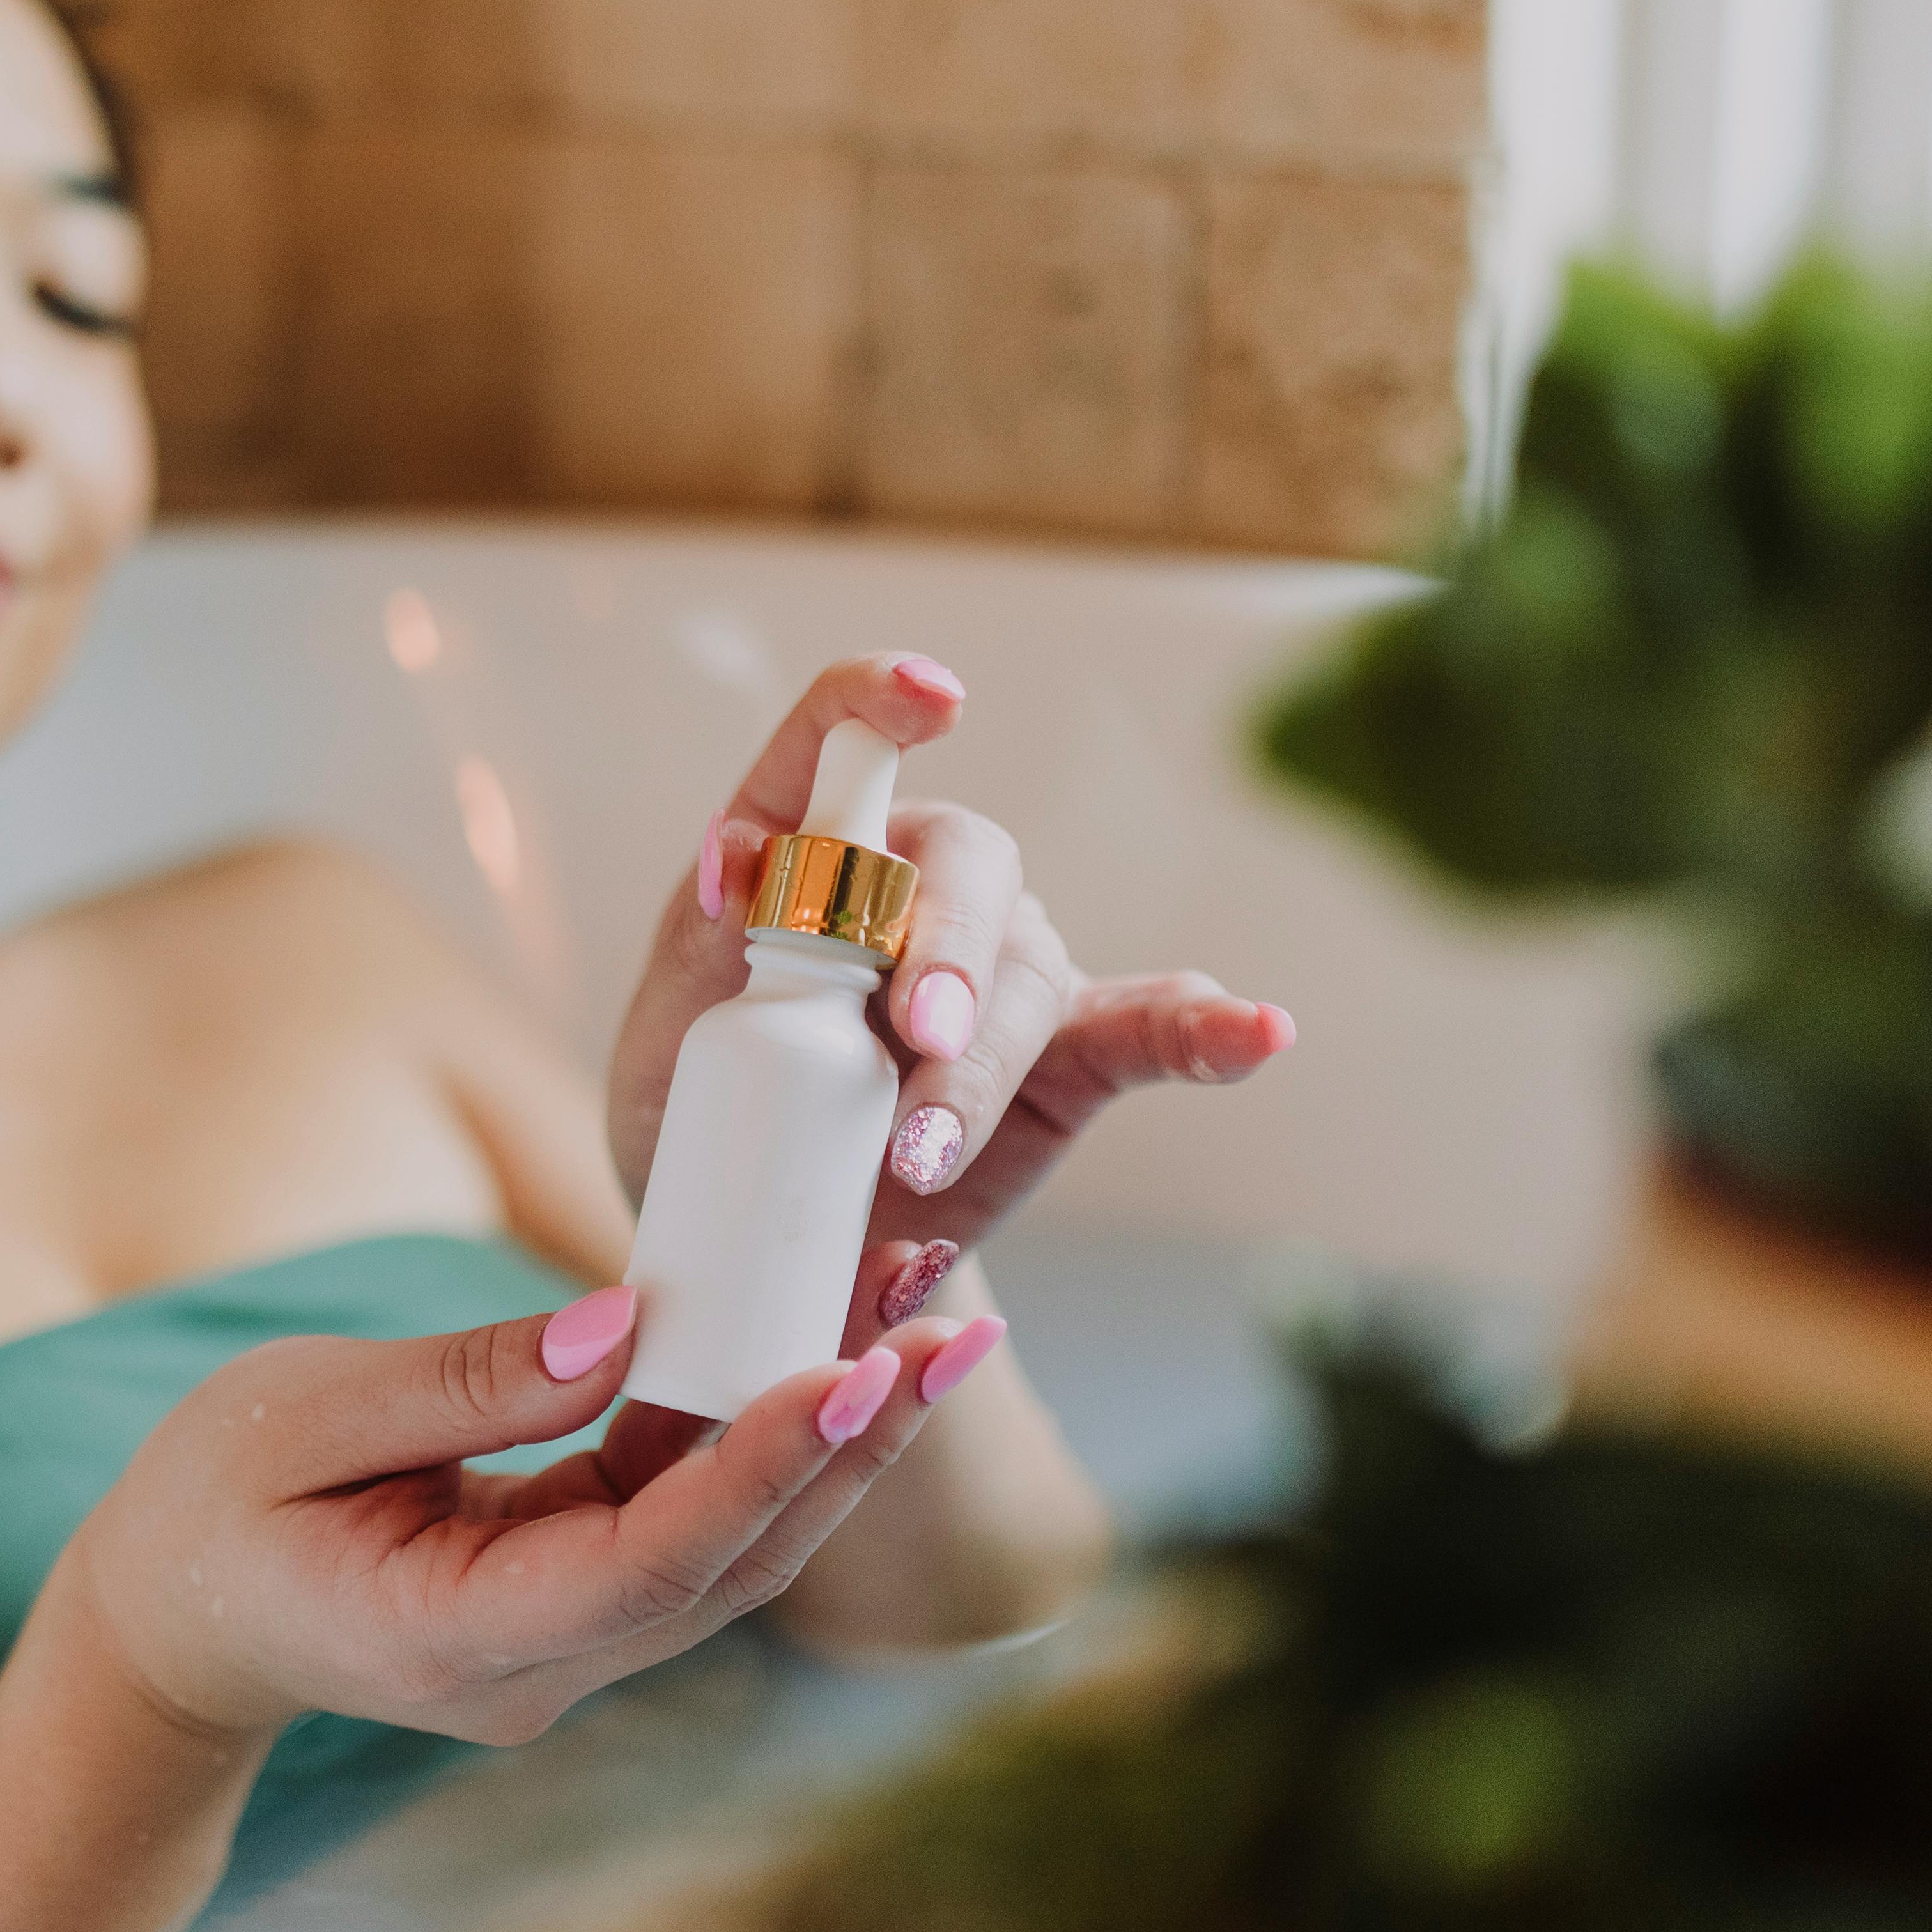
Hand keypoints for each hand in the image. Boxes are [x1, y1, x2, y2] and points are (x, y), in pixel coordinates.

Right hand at [64, 1287, 985, 1749]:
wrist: (175, 1621)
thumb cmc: (208, 1506)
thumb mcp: (293, 1415)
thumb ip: (457, 1377)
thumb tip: (627, 1322)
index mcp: (452, 1635)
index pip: (646, 1566)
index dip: (755, 1473)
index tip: (848, 1374)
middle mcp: (539, 1665)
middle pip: (731, 1568)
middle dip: (848, 1445)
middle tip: (952, 1327)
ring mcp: (570, 1644)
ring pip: (737, 1548)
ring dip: (835, 1437)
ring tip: (932, 1315)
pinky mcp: (584, 1596)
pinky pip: (695, 1519)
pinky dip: (766, 1433)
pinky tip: (834, 1344)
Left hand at [607, 654, 1294, 1325]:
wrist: (765, 1229)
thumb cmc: (703, 1111)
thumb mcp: (675, 1031)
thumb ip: (708, 945)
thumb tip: (739, 858)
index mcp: (809, 852)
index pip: (838, 743)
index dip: (878, 703)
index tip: (928, 702)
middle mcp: (921, 882)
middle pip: (963, 872)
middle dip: (946, 954)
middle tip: (917, 1036)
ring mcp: (1004, 968)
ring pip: (1024, 977)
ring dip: (983, 1065)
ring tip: (922, 1159)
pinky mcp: (1065, 1057)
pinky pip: (1147, 1029)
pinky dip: (1203, 1032)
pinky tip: (1256, 1032)